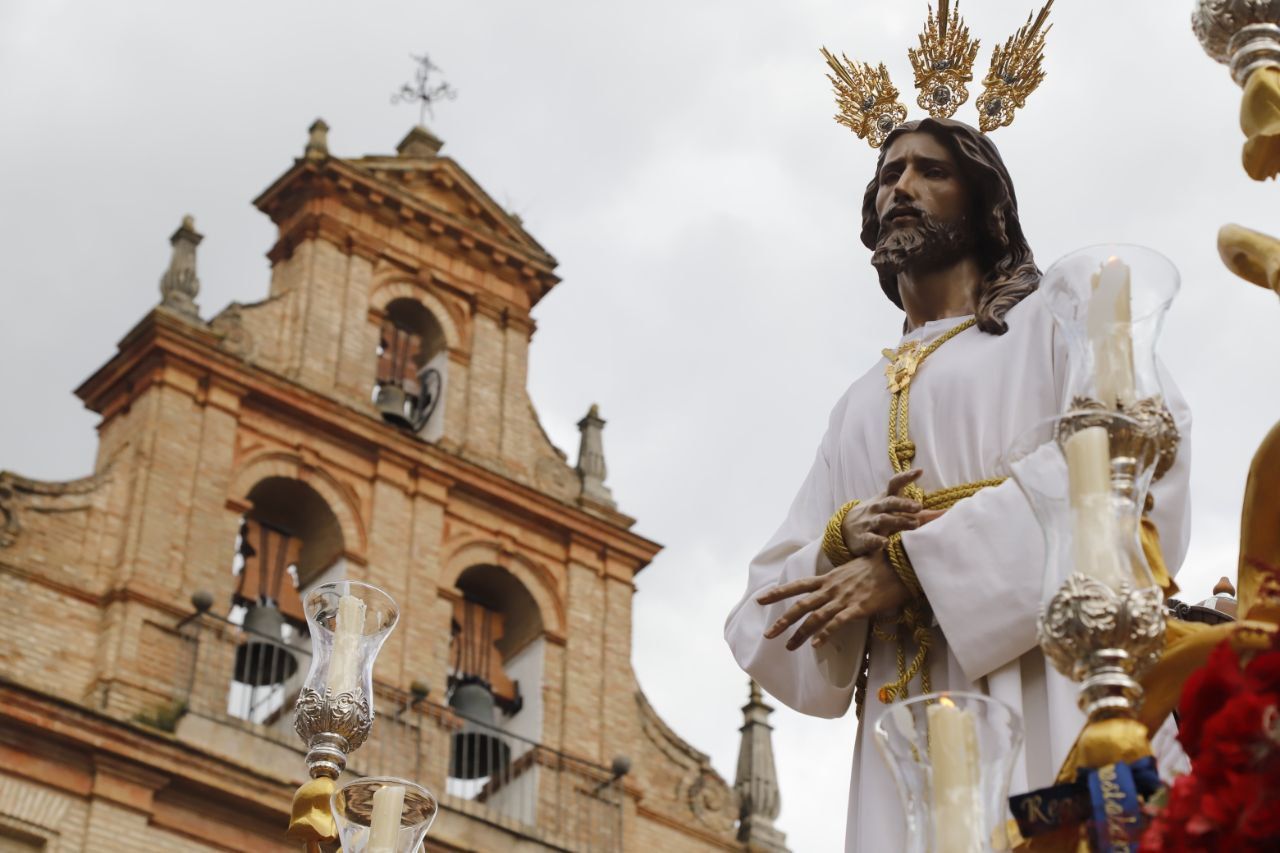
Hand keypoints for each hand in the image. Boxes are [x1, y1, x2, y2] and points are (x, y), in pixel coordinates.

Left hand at [756, 549, 909, 649]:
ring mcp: (844, 598)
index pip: (797, 585)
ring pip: (815, 618)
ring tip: (789, 647)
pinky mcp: (858, 607)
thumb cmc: (879, 565)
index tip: (760, 600)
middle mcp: (831, 588)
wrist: (899, 563)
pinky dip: (825, 634)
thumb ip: (840, 580)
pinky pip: (837, 623)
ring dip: (800, 634)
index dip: (777, 593)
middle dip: (782, 622)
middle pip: (800, 605)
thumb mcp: (852, 569)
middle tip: (768, 635)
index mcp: (828, 578)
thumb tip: (834, 587)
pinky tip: (816, 646)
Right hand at [839, 469, 942, 556]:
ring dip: (898, 521)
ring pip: (883, 520)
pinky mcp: (864, 538)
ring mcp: (869, 523)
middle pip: (890, 502)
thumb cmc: (879, 517)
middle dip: (904, 503)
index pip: (894, 484)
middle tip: (919, 506)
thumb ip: (921, 513)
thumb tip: (947, 513)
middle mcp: (877, 508)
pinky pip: (870, 539)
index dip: (906, 477)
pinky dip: (877, 541)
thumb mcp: (896, 512)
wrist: (846, 530)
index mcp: (886, 499)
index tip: (920, 471)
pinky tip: (886, 543)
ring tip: (914, 524)